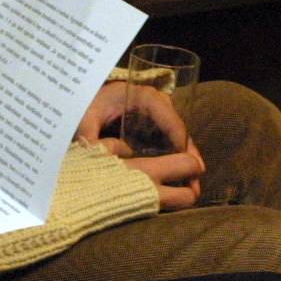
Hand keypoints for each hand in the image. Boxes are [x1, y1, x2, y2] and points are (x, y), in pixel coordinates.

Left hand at [76, 81, 203, 209]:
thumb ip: (89, 135)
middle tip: (197, 177)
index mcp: (144, 96)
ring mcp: (157, 116)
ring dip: (185, 159)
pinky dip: (175, 159)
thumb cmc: (86, 104)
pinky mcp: (153, 128)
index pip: (169, 117)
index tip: (184, 161)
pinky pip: (169, 142)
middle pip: (179, 129)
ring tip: (193, 184)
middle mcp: (156, 105)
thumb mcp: (85, 118)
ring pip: (177, 138)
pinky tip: (180, 179)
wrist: (83, 96)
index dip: (179, 139)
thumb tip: (96, 157)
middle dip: (188, 154)